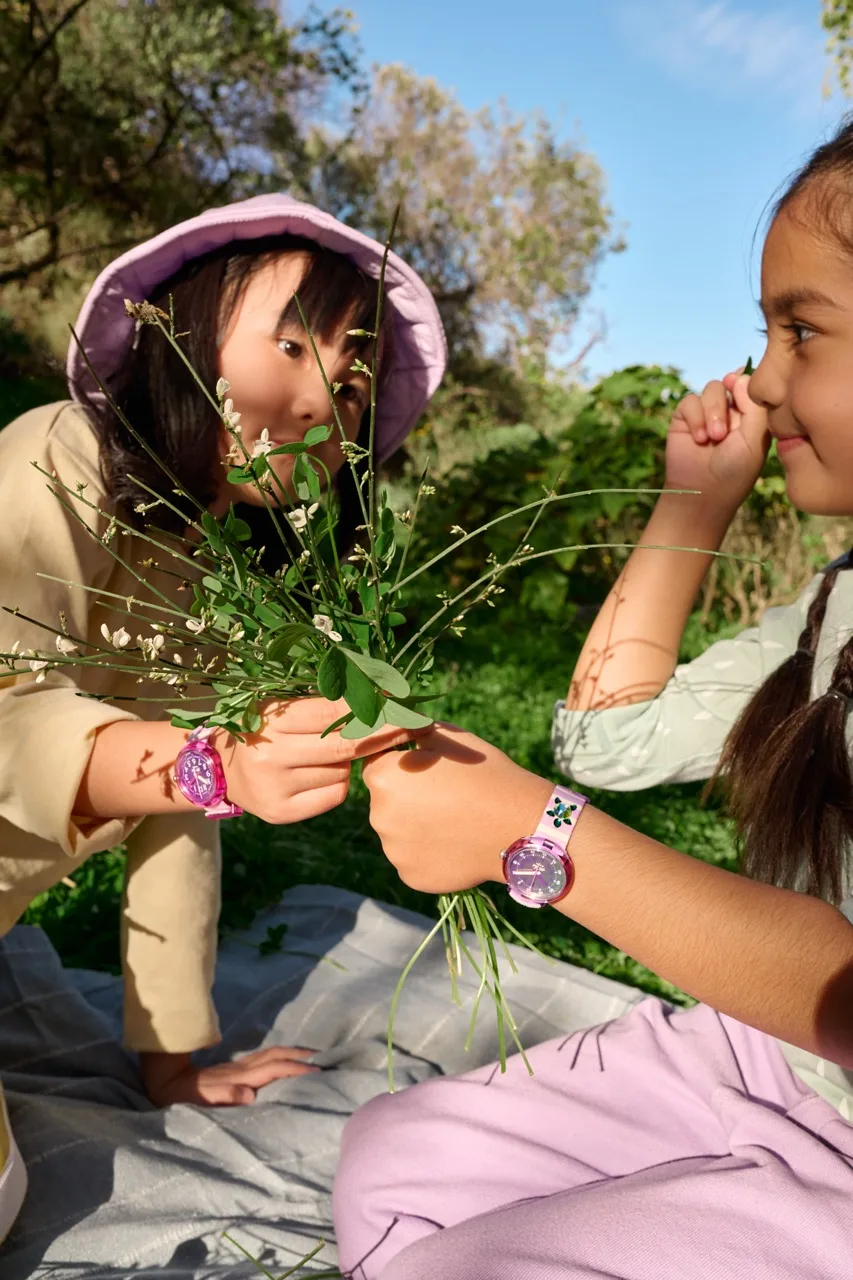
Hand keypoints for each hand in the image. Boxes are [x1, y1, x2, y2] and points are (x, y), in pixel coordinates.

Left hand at [139, 1046, 317, 1106]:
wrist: (166, 1080)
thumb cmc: (186, 1097)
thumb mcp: (204, 1101)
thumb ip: (227, 1096)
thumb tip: (251, 1095)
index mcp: (240, 1078)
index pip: (274, 1069)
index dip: (295, 1069)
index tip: (316, 1071)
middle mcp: (242, 1069)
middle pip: (276, 1055)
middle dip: (299, 1054)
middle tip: (321, 1056)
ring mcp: (238, 1067)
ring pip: (271, 1054)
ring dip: (292, 1052)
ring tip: (310, 1055)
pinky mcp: (234, 1070)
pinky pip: (264, 1059)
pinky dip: (280, 1056)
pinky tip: (284, 1060)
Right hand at [216, 696, 423, 823]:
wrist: (219, 768)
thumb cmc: (262, 728)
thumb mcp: (281, 706)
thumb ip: (324, 703)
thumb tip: (381, 695)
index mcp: (270, 720)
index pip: (332, 713)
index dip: (370, 707)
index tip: (400, 702)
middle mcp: (271, 755)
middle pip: (343, 745)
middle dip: (383, 733)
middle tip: (412, 724)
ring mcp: (275, 787)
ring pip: (341, 771)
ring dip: (347, 761)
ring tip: (322, 753)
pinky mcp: (281, 812)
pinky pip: (333, 795)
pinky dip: (337, 784)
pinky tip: (318, 775)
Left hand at [363, 725, 551, 893]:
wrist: (518, 824)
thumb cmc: (485, 773)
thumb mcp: (448, 736)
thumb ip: (413, 732)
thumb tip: (397, 726)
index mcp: (383, 777)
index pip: (376, 764)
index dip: (400, 765)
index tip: (426, 770)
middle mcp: (378, 815)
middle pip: (384, 802)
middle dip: (406, 798)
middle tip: (445, 797)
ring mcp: (394, 850)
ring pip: (398, 833)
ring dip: (416, 827)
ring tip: (454, 821)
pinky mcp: (411, 876)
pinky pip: (412, 859)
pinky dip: (428, 853)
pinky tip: (456, 843)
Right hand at [666, 370, 770, 510]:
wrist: (702, 492)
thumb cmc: (735, 471)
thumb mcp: (754, 440)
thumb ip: (754, 407)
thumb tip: (738, 376)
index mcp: (752, 415)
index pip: (751, 385)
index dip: (746, 383)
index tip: (740, 391)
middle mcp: (731, 411)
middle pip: (729, 382)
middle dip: (725, 405)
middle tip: (722, 432)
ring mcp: (707, 414)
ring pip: (711, 389)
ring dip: (711, 412)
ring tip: (712, 438)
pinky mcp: (684, 419)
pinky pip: (689, 401)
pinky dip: (694, 417)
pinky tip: (698, 439)